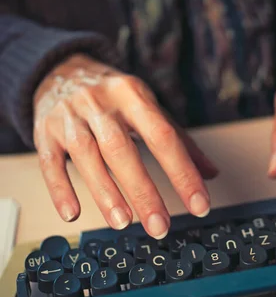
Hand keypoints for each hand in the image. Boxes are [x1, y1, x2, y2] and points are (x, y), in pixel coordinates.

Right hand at [33, 54, 217, 236]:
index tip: (198, 204)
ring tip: (123, 221)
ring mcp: (69, 116)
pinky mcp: (44, 130)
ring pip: (86, 155)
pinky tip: (72, 213)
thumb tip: (210, 174)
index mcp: (133, 95)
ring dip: (105, 191)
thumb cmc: (112, 97)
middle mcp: (100, 104)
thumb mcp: (147, 107)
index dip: (182, 172)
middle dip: (143, 190)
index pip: (163, 135)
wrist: (61, 70)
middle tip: (159, 226)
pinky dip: (60, 189)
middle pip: (122, 148)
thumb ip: (179, 140)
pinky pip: (50, 161)